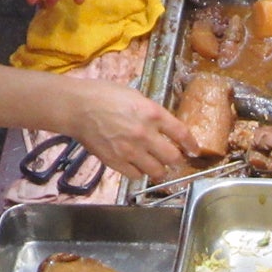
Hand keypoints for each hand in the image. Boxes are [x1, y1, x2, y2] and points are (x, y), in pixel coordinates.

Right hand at [58, 79, 198, 180]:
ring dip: (159, 170)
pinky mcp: (116, 161)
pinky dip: (139, 173)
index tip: (194, 150)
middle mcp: (145, 134)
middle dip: (176, 160)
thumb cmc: (103, 95)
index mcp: (152, 114)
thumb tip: (164, 126)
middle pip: (173, 158)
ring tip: (157, 167)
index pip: (182, 133)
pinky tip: (136, 166)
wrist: (77, 107)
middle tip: (174, 160)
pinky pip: (135, 175)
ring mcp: (130, 150)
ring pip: (156, 171)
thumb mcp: (135, 96)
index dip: (191, 145)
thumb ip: (152, 112)